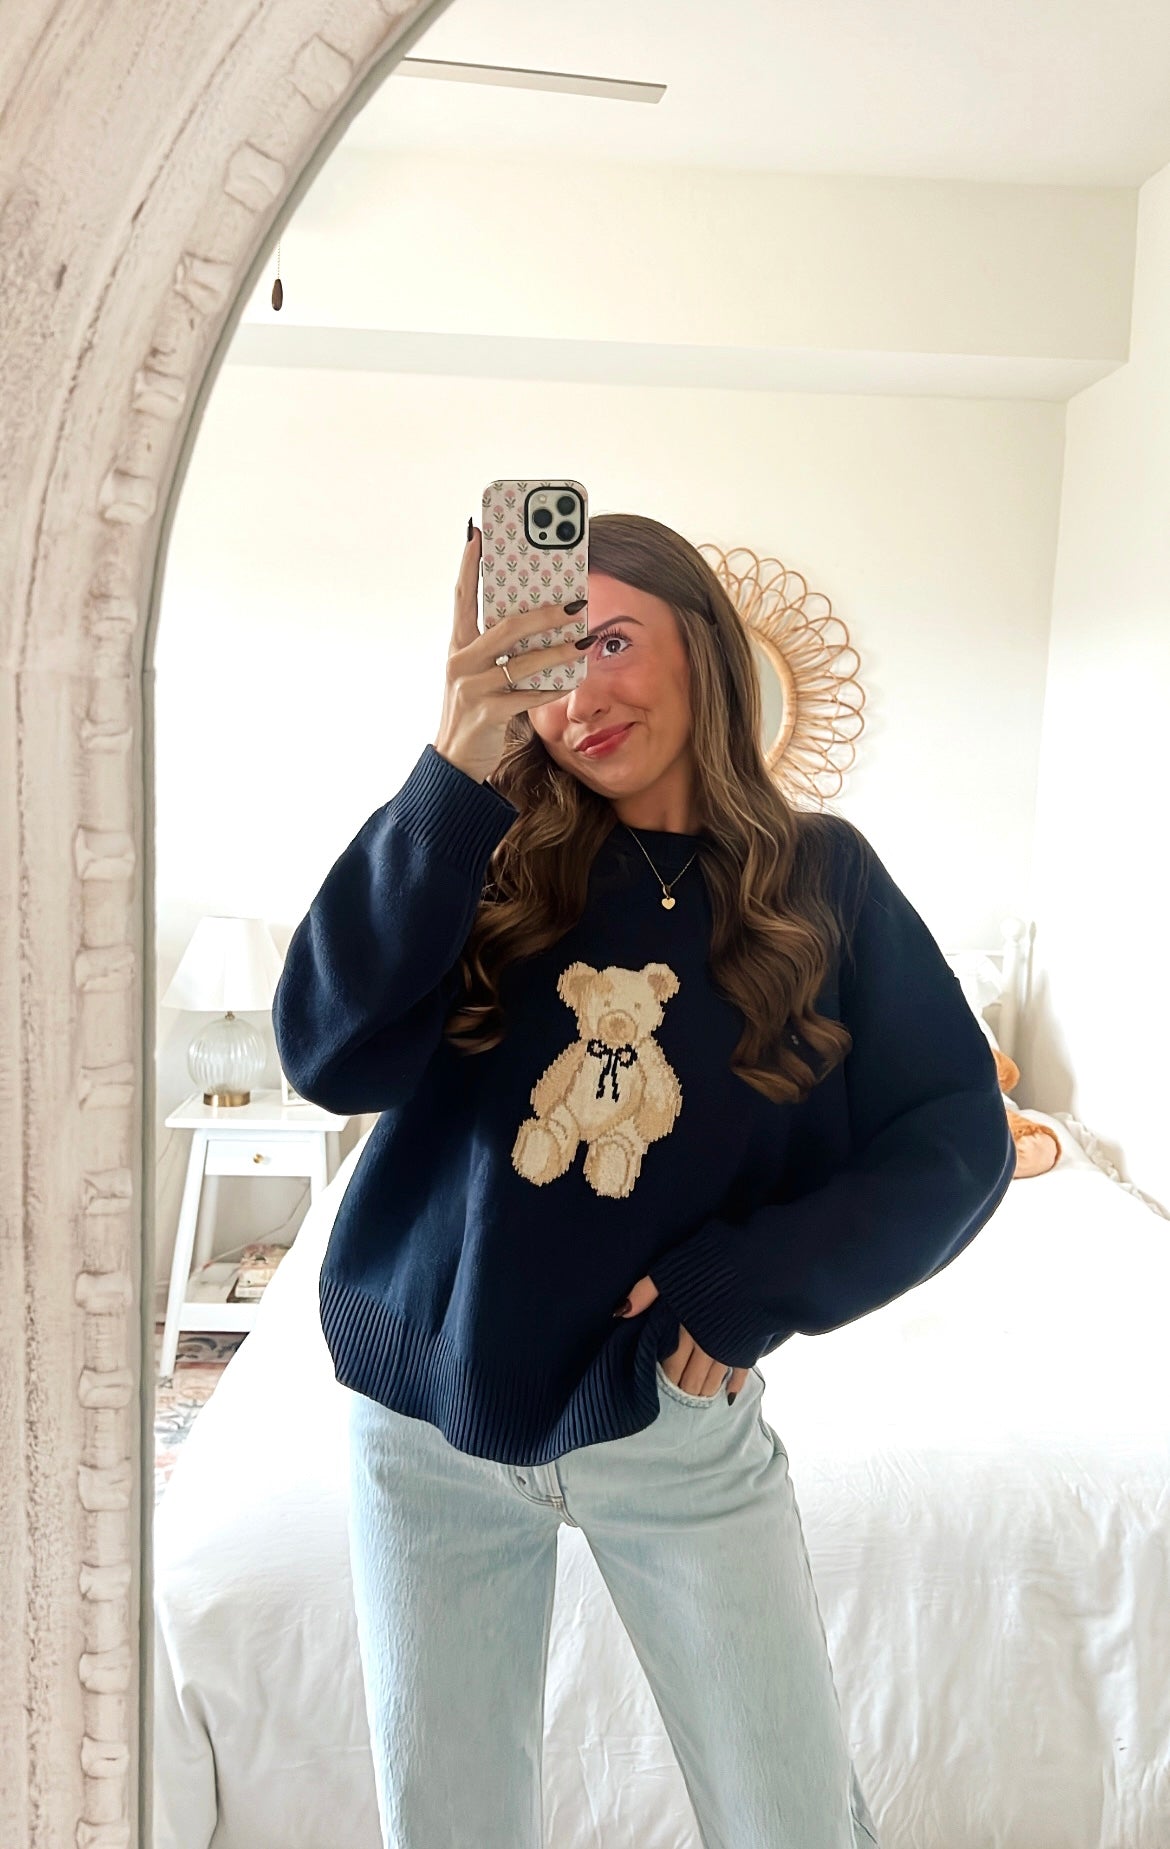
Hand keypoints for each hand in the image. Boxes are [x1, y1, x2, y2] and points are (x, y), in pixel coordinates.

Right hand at [433, 523, 586, 785]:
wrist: (454, 762)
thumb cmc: (474, 712)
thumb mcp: (479, 674)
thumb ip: (499, 649)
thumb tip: (539, 620)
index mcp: (458, 645)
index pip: (462, 596)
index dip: (470, 564)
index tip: (479, 533)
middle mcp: (461, 661)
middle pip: (506, 626)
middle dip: (543, 613)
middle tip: (575, 602)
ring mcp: (471, 687)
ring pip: (522, 661)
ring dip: (558, 650)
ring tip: (585, 639)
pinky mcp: (486, 713)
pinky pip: (527, 696)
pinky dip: (552, 689)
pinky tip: (573, 681)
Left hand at [614, 1274, 750, 1400]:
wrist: (755, 1260)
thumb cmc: (708, 1263)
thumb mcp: (670, 1272)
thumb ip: (644, 1292)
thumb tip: (620, 1313)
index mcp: (684, 1330)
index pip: (671, 1367)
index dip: (665, 1378)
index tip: (660, 1385)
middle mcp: (706, 1345)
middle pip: (692, 1379)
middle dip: (683, 1389)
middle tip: (678, 1395)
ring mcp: (729, 1347)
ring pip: (714, 1380)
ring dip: (705, 1390)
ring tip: (698, 1396)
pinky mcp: (749, 1345)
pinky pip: (742, 1372)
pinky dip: (734, 1385)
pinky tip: (729, 1395)